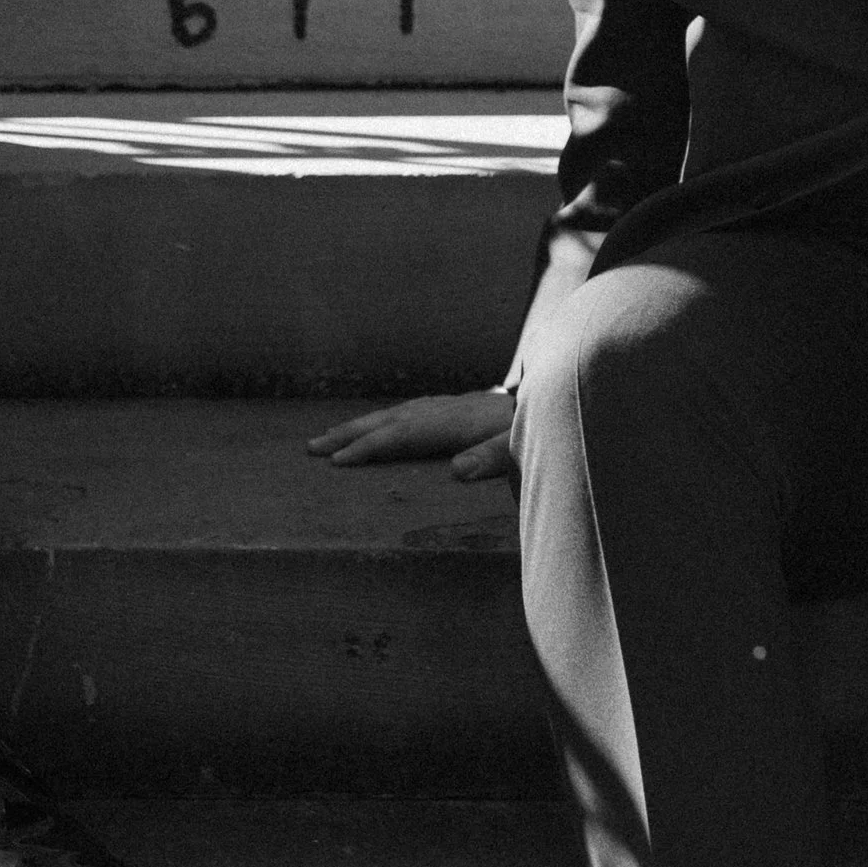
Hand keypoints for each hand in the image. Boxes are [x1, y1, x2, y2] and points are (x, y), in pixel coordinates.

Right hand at [307, 390, 517, 481]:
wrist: (555, 393)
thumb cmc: (534, 428)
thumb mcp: (520, 444)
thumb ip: (493, 457)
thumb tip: (457, 472)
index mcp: (455, 422)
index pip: (401, 436)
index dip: (368, 448)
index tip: (337, 461)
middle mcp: (444, 410)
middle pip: (388, 421)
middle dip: (349, 434)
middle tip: (312, 448)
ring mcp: (446, 406)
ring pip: (393, 414)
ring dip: (360, 425)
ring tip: (328, 437)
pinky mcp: (452, 407)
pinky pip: (406, 412)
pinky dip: (382, 419)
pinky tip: (375, 426)